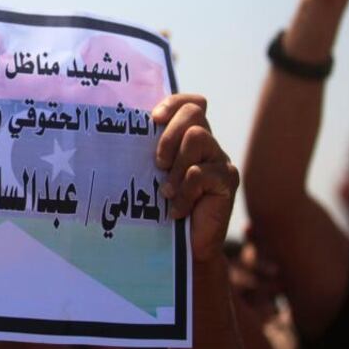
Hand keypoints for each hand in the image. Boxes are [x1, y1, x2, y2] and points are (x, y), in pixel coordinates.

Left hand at [152, 94, 238, 262]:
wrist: (185, 246)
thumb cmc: (160, 208)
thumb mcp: (150, 174)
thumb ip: (146, 151)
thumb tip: (121, 129)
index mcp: (187, 136)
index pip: (190, 103)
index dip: (174, 103)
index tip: (153, 119)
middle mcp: (207, 143)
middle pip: (193, 113)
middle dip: (169, 135)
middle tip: (158, 164)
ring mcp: (219, 160)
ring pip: (197, 138)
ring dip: (176, 166)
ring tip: (168, 191)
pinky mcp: (228, 179)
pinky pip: (200, 172)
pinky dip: (184, 192)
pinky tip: (178, 209)